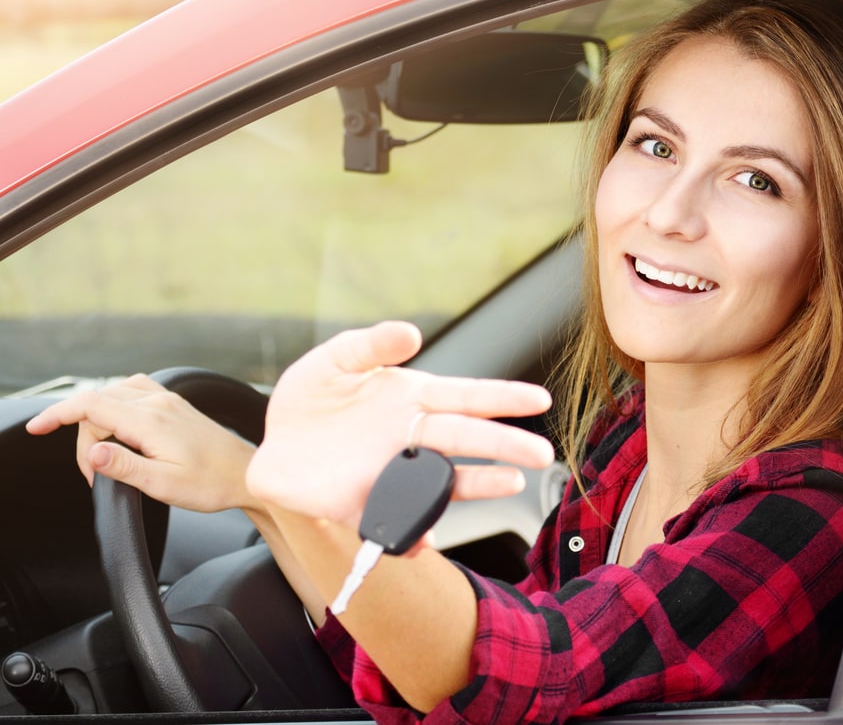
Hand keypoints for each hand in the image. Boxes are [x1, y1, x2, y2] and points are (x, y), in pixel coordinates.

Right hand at [25, 374, 258, 512]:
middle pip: (98, 403)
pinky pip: (134, 392)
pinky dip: (116, 407)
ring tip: (107, 456)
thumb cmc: (211, 484)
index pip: (91, 405)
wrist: (247, 474)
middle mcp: (159, 402)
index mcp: (152, 420)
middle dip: (83, 435)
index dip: (58, 414)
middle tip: (96, 474)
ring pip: (114, 395)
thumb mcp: (163, 484)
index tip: (37, 428)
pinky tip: (121, 429)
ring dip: (99, 421)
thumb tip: (90, 451)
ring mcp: (168, 400)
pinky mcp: (175, 405)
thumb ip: (124, 466)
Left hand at [245, 321, 554, 525]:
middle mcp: (411, 439)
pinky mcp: (363, 506)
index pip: (466, 396)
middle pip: (466, 439)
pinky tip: (426, 539)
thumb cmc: (311, 398)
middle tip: (541, 453)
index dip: (502, 398)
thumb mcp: (335, 359)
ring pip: (444, 482)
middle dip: (506, 445)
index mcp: (412, 400)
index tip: (538, 399)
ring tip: (511, 485)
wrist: (271, 443)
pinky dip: (411, 535)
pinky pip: (392, 523)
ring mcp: (392, 474)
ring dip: (477, 484)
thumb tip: (411, 333)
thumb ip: (372, 344)